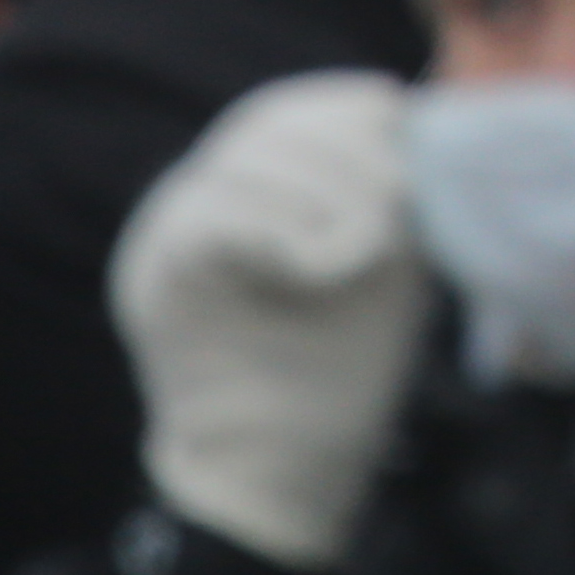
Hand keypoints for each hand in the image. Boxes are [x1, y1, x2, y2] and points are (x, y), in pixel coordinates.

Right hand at [113, 70, 430, 571]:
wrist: (287, 468)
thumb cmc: (343, 363)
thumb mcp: (388, 252)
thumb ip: (389, 184)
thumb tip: (421, 114)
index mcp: (255, 184)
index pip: (299, 106)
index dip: (361, 114)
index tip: (412, 155)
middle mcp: (198, 196)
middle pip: (268, 118)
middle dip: (352, 154)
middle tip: (397, 210)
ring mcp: (165, 232)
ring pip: (243, 159)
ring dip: (326, 196)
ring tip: (365, 250)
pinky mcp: (153, 276)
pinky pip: (214, 214)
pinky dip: (287, 231)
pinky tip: (324, 270)